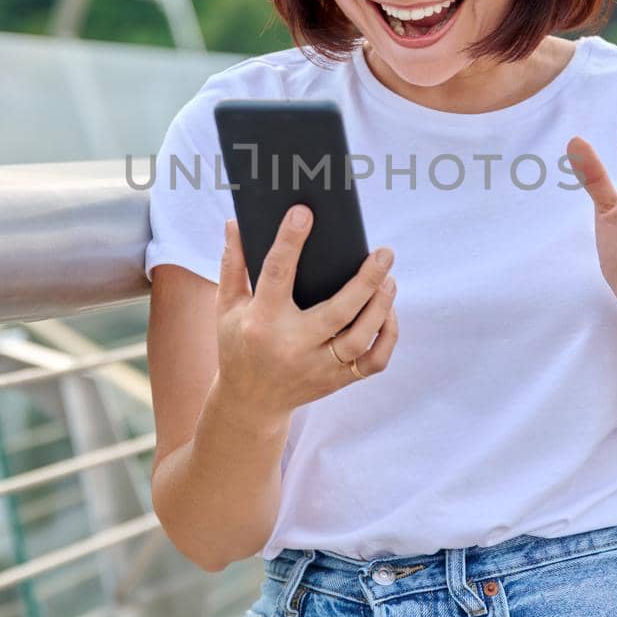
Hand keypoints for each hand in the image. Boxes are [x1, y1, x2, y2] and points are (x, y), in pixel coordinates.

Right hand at [214, 206, 398, 423]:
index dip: (289, 242)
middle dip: (366, 281)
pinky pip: (373, 362)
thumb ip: (232, 264)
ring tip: (389, 278)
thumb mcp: (227, 307)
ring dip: (381, 306)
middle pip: (338, 312)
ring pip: (361, 338)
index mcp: (261, 322)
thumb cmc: (239, 343)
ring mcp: (318, 368)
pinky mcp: (336, 381)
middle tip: (384, 253)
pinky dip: (387, 336)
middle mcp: (293, 346)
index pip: (276, 275)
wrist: (249, 403)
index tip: (304, 213)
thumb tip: (236, 223)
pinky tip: (387, 312)